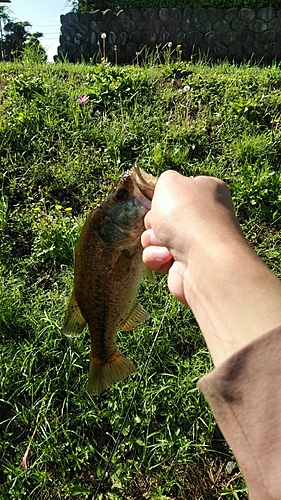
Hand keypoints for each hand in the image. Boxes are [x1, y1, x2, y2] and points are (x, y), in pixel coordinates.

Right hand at [142, 171, 238, 305]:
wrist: (202, 258)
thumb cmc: (187, 214)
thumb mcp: (170, 182)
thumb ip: (166, 180)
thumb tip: (167, 190)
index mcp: (208, 192)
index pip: (180, 192)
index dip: (165, 197)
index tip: (161, 201)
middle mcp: (204, 218)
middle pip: (163, 217)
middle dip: (154, 221)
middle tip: (160, 224)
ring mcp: (196, 244)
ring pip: (156, 238)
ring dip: (153, 240)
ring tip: (165, 243)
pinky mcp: (184, 267)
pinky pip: (157, 259)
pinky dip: (157, 257)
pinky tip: (168, 258)